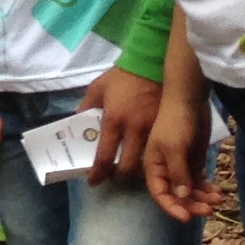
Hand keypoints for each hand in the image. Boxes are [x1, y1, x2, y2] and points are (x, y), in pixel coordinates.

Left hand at [79, 65, 164, 184]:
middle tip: (112, 175)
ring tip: (129, 169)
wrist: (151, 62)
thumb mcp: (97, 89)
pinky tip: (146, 158)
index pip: (104, 157)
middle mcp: (133, 129)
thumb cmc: (122, 77)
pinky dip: (151, 159)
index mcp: (113, 121)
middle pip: (127, 167)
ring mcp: (153, 129)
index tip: (93, 181)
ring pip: (146, 163)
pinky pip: (158, 151)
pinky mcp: (166, 126)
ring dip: (136, 171)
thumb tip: (78, 123)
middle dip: (118, 176)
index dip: (97, 173)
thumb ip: (85, 107)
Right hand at [144, 92, 221, 224]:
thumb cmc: (175, 122)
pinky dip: (208, 188)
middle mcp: (166, 171)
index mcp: (153, 168)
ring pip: (191, 191)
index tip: (187, 217)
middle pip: (177, 196)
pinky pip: (200, 182)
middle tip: (209, 209)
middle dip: (193, 204)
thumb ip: (178, 172)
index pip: (160, 194)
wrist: (190, 101)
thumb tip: (181, 197)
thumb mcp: (175, 148)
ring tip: (218, 199)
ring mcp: (181, 167)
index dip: (172, 208)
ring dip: (203, 198)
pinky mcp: (194, 162)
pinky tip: (218, 191)